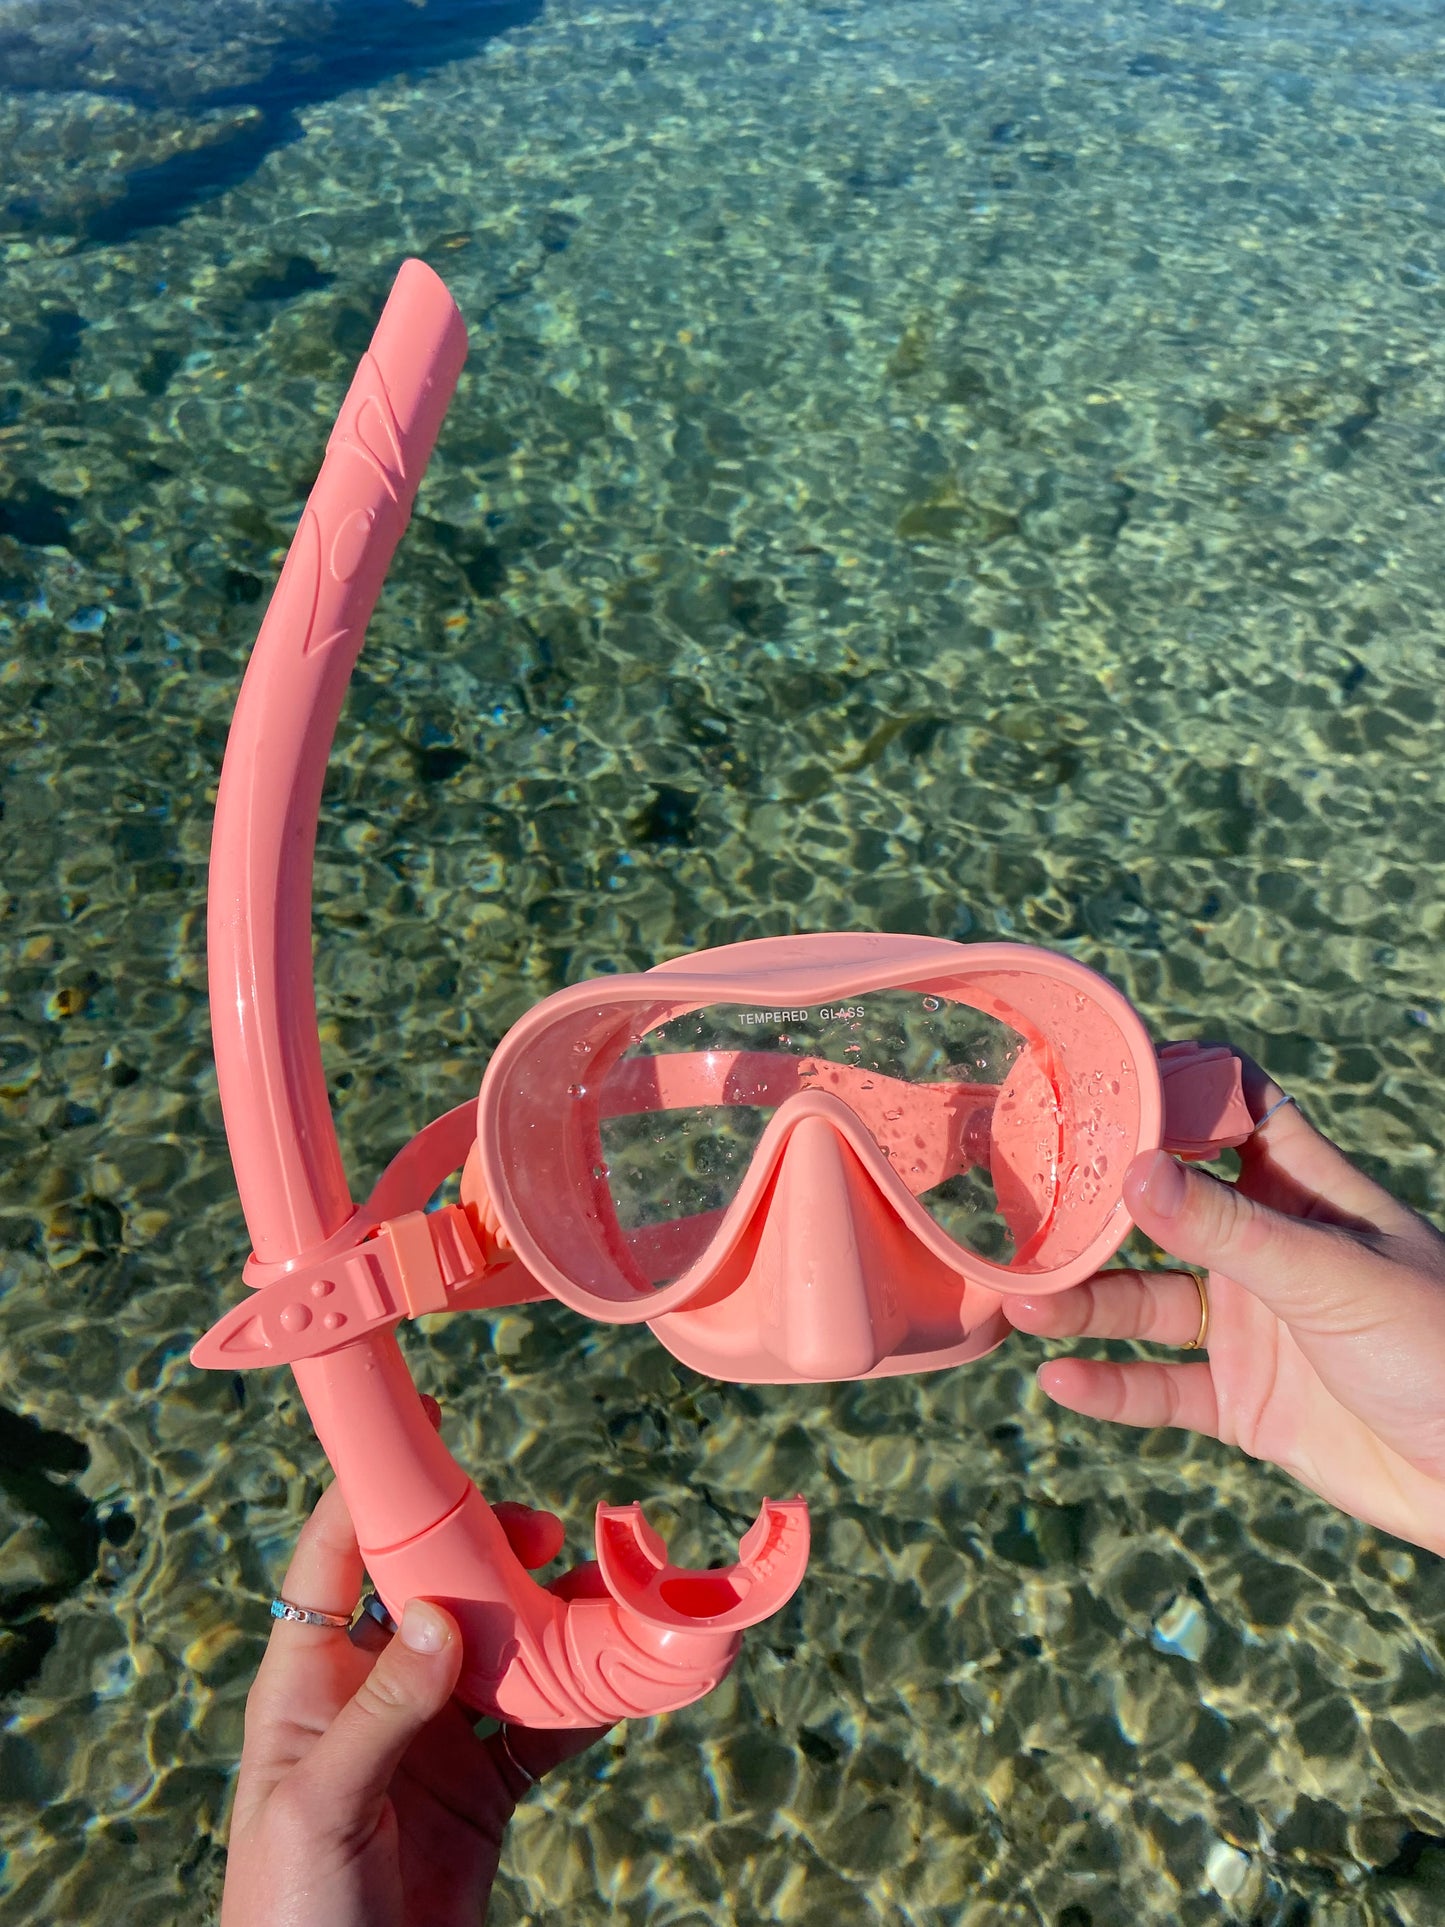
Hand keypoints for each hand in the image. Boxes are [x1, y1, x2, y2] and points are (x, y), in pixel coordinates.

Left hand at [221, 1399, 610, 1926]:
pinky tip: (618, 1675)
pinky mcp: (482, 1792)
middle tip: (546, 1536)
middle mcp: (374, 1696)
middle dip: (491, 1554)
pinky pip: (541, 1727)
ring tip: (599, 1597)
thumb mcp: (320, 1807)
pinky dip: (584, 1700)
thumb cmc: (288, 1917)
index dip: (373, 1490)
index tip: (425, 1429)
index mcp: (310, 1685)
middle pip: (435, 1591)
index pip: (335, 1560)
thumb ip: (380, 1711)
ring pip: (501, 1651)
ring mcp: (432, 1743)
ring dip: (550, 1620)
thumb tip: (438, 1613)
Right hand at [1003, 1052, 1444, 1557]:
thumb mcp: (1330, 1276)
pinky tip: (1060, 1380)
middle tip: (1018, 1206)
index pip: (1231, 1109)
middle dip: (1092, 1210)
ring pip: (1145, 1303)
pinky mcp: (1246, 1404)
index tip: (1094, 1080)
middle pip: (1161, 1212)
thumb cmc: (1443, 1346)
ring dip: (1085, 1304)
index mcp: (1301, 1191)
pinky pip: (1161, 1390)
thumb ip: (1228, 1229)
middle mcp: (1266, 1250)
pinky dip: (1110, 1388)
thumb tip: (1132, 1173)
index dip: (1172, 1089)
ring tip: (1021, 1302)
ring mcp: (1252, 1327)